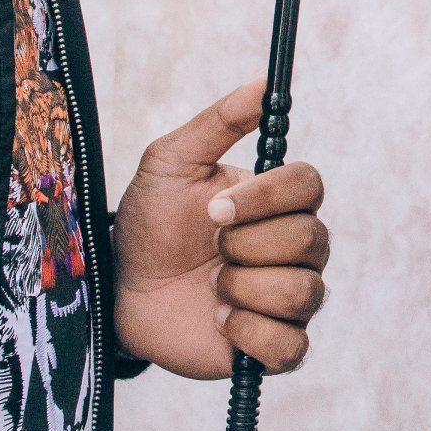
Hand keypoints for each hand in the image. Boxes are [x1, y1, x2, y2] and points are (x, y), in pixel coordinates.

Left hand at [112, 80, 328, 378]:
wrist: (119, 289)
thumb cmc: (150, 223)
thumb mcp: (171, 163)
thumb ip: (220, 122)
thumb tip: (265, 83)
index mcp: (279, 202)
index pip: (309, 186)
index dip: (264, 198)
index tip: (214, 208)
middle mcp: (295, 249)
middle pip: (311, 240)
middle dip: (246, 245)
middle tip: (209, 249)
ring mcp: (288, 299)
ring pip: (303, 293)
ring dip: (245, 288)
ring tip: (212, 287)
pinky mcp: (274, 348)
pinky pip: (292, 348)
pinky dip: (250, 334)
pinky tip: (220, 321)